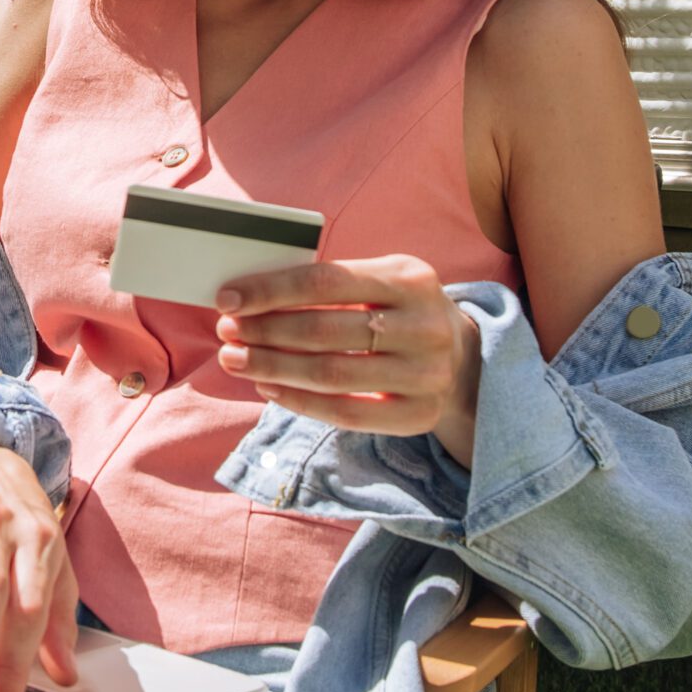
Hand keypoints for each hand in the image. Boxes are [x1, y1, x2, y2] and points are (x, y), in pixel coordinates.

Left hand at [215, 255, 481, 462]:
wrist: (464, 357)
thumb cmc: (400, 311)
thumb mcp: (382, 279)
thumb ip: (331, 283)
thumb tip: (252, 294)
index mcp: (410, 278)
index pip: (327, 282)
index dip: (272, 291)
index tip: (228, 298)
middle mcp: (424, 326)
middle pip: (326, 332)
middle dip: (266, 332)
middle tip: (226, 332)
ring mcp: (426, 374)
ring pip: (332, 375)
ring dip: (273, 367)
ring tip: (236, 359)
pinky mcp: (419, 414)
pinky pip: (347, 414)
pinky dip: (300, 402)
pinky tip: (269, 387)